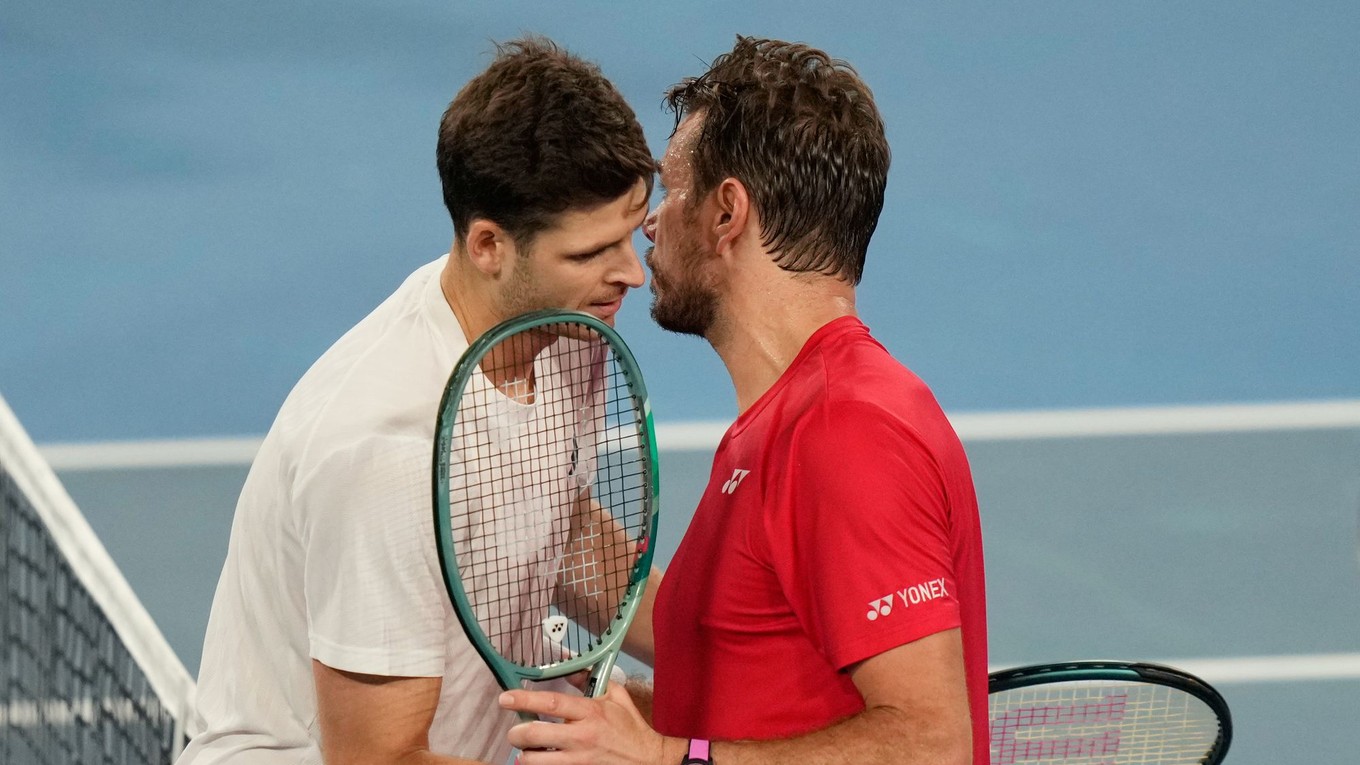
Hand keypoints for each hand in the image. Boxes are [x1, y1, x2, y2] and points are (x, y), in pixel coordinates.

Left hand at [499, 681, 680, 764]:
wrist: (648, 761)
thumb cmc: (630, 728)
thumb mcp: (616, 696)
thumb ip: (590, 681)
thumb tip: (568, 667)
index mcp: (590, 712)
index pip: (551, 702)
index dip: (524, 698)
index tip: (505, 698)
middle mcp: (581, 736)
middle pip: (534, 734)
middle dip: (516, 733)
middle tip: (514, 731)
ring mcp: (578, 760)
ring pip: (535, 760)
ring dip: (525, 755)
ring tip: (527, 750)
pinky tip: (543, 761)